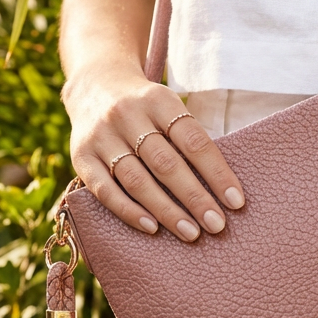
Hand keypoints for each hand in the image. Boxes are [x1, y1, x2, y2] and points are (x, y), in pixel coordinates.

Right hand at [63, 66, 244, 240]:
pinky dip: (130, 211)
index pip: (194, 141)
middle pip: (166, 163)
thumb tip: (221, 189)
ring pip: (137, 180)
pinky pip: (106, 190)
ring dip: (167, 211)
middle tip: (217, 225)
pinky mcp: (80, 156)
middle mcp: (127, 115)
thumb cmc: (145, 108)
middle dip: (195, 198)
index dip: (217, 173)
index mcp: (158, 100)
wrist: (93, 85)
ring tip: (191, 233)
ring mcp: (101, 136)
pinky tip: (152, 228)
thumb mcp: (168, 108)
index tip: (236, 202)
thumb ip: (188, 139)